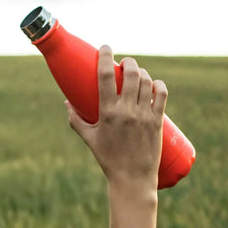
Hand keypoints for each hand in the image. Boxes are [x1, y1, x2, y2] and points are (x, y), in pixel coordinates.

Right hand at [66, 45, 166, 193]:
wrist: (132, 179)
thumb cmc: (108, 159)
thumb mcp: (89, 139)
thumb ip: (76, 120)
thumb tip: (66, 103)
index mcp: (107, 112)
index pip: (106, 76)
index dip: (105, 56)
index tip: (105, 47)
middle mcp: (127, 111)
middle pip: (131, 74)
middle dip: (128, 62)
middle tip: (125, 63)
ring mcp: (144, 116)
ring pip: (146, 82)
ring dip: (142, 72)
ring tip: (138, 73)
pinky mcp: (157, 122)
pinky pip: (162, 96)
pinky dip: (159, 86)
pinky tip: (155, 84)